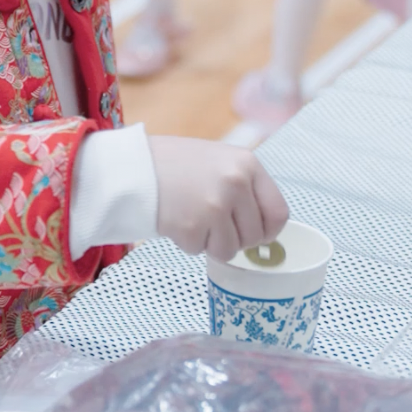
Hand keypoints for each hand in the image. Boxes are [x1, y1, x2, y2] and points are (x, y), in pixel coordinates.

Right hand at [149, 137, 288, 261]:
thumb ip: (244, 187)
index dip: (267, 230)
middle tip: (211, 221)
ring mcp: (214, 206)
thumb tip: (266, 229)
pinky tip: (176, 218)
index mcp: (247, 164)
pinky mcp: (192, 226)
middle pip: (254, 237)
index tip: (253, 233)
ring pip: (229, 250)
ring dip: (210, 241)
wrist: (133, 166)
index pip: (278, 213)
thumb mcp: (219, 160)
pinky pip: (200, 250)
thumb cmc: (175, 164)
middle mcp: (235, 183)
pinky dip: (188, 241)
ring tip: (191, 216)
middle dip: (234, 237)